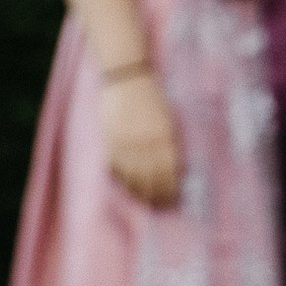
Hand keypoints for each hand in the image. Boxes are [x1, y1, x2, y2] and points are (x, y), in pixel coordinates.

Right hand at [101, 71, 182, 207]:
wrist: (126, 79)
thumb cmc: (152, 97)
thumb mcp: (169, 119)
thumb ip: (171, 143)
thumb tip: (176, 170)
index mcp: (163, 137)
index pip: (168, 172)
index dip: (171, 189)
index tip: (173, 200)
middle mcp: (144, 144)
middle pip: (151, 179)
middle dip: (157, 195)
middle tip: (160, 207)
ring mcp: (124, 144)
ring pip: (132, 177)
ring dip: (139, 192)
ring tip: (145, 202)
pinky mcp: (109, 143)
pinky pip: (116, 168)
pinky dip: (121, 180)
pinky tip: (127, 188)